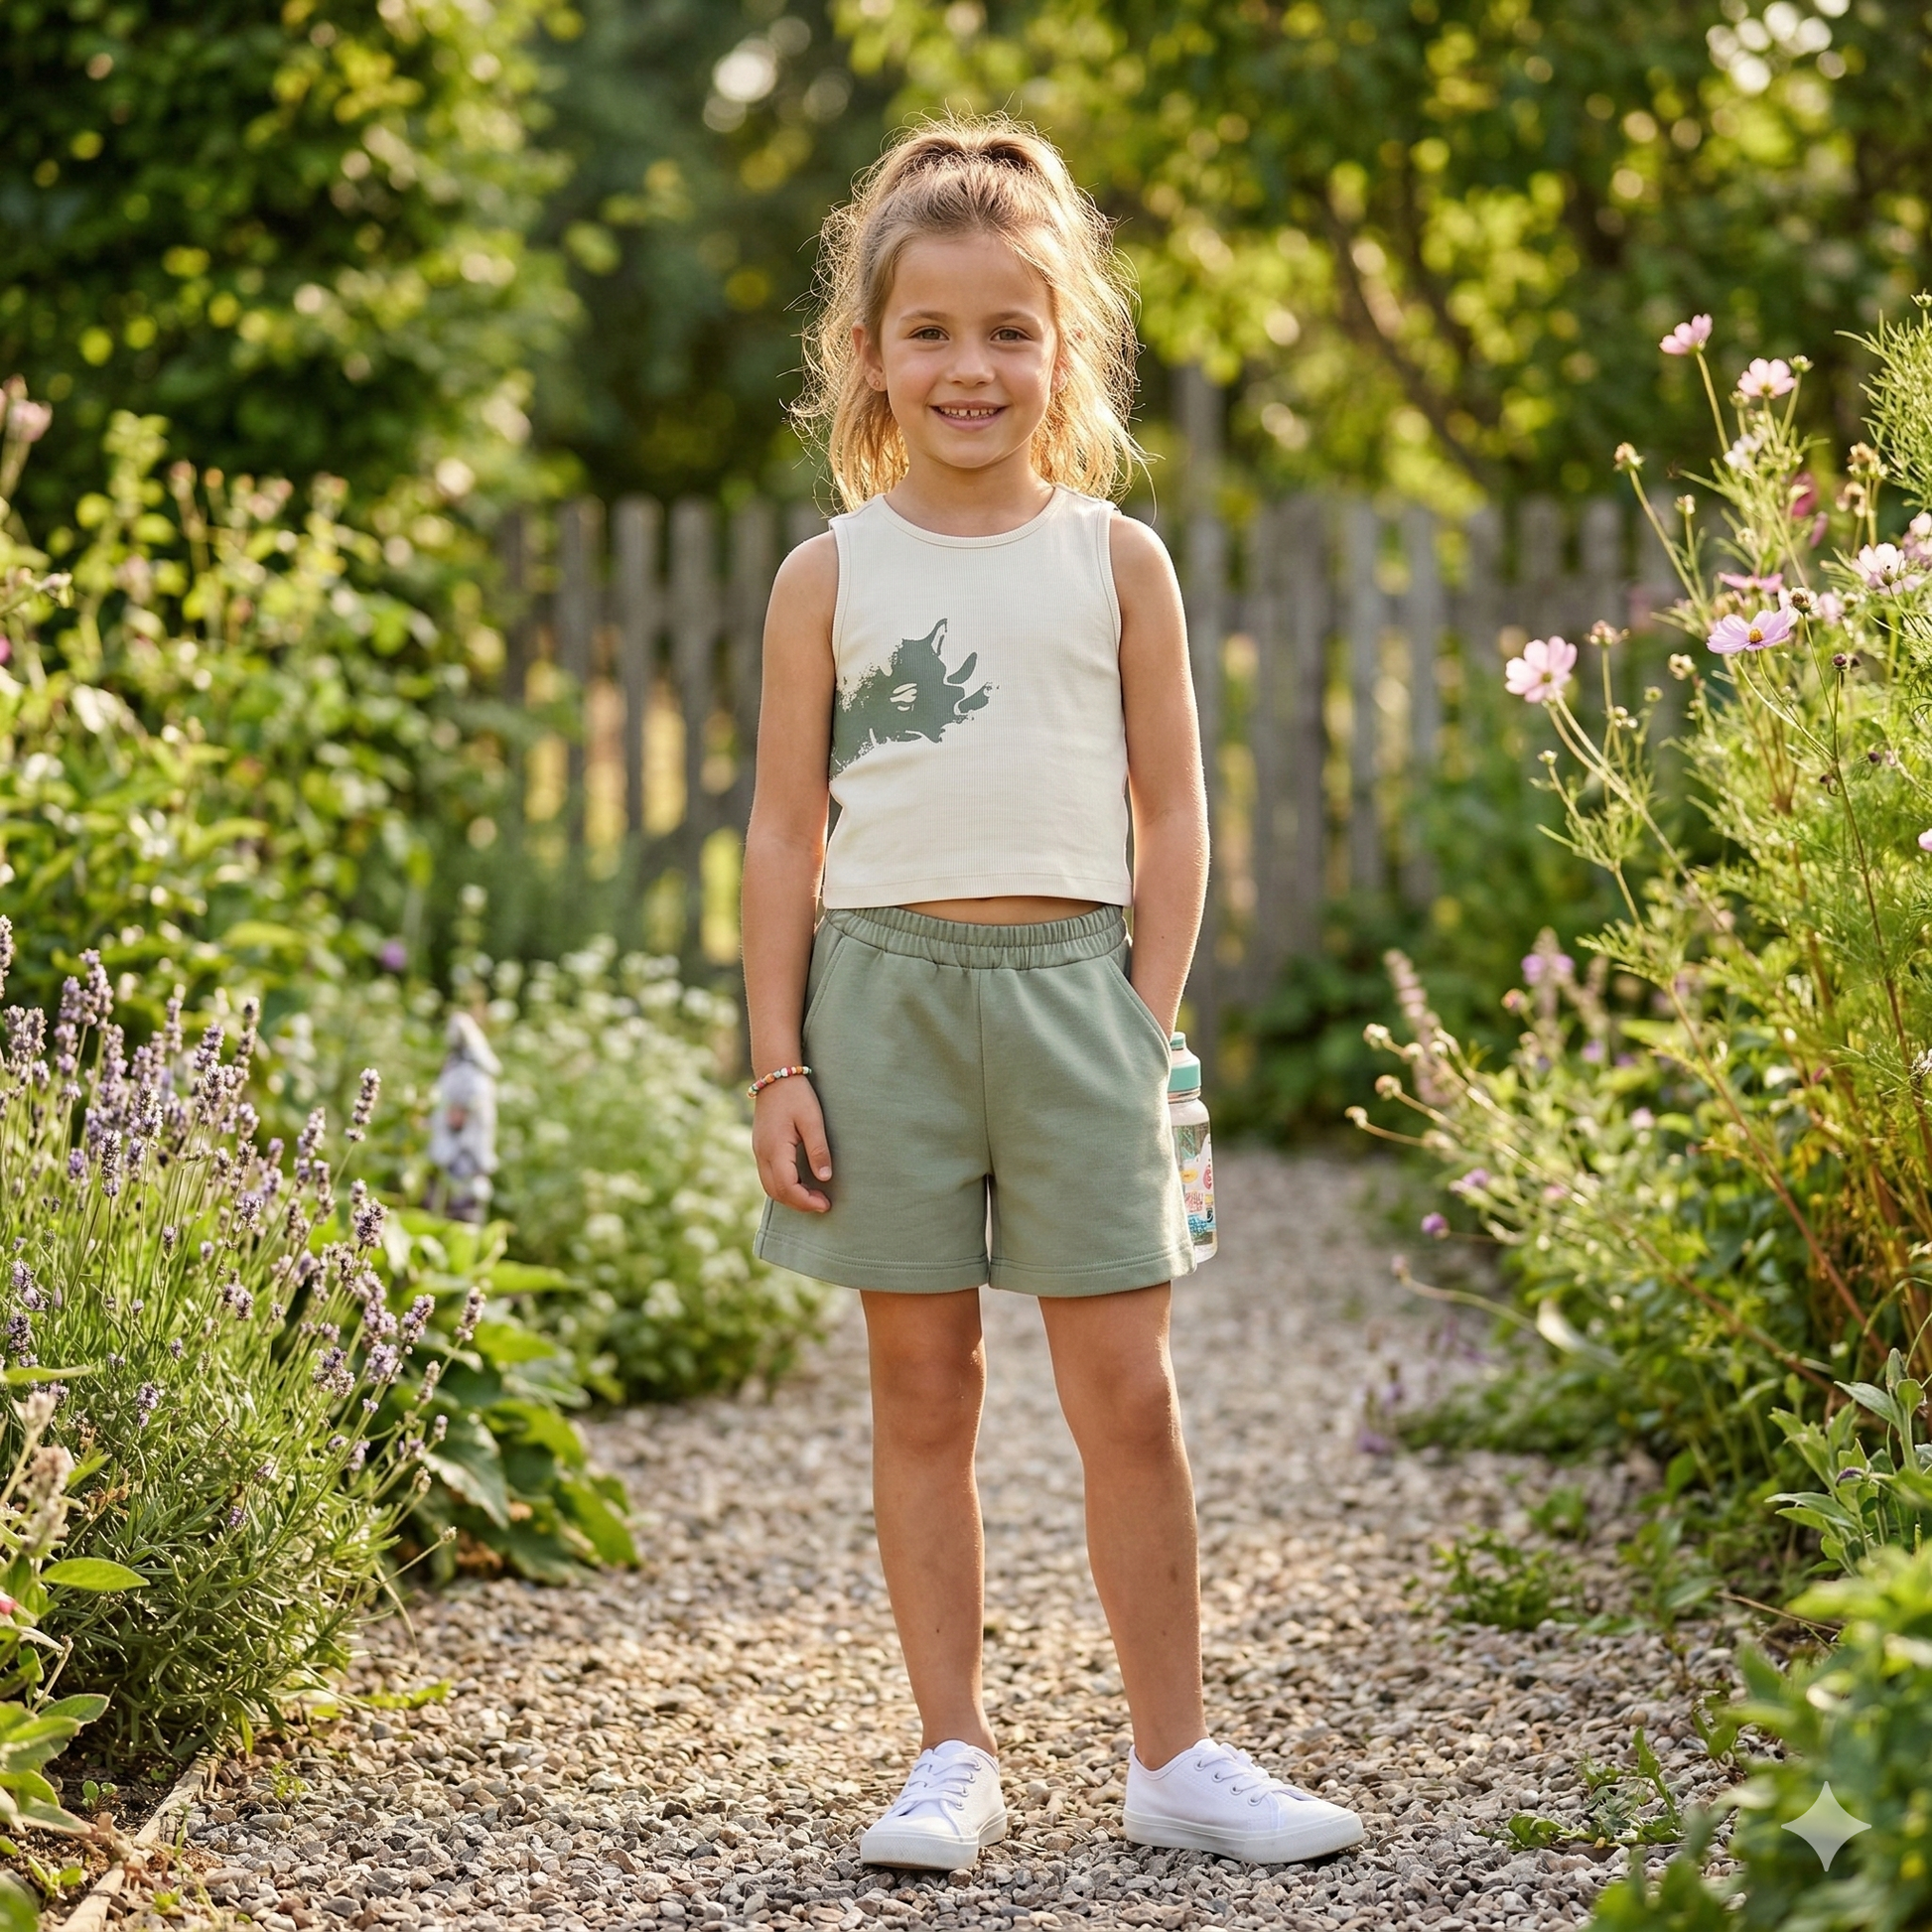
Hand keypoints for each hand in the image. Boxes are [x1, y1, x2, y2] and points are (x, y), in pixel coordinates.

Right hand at [753, 1077, 832, 1212]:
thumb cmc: (797, 1095)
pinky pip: (768, 1176)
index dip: (806, 1201)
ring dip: (790, 1197)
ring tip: (813, 1197)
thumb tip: (825, 1179)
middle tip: (822, 1204)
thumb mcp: (813, 1120)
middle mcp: (762, 1154)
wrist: (775, 1075)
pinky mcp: (760, 1148)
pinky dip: (783, 1187)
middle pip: (776, 1192)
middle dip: (799, 1204)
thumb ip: (818, 1150)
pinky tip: (801, 1184)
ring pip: (770, 1187)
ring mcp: (758, 1151)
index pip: (787, 1187)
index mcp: (775, 1148)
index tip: (825, 1204)